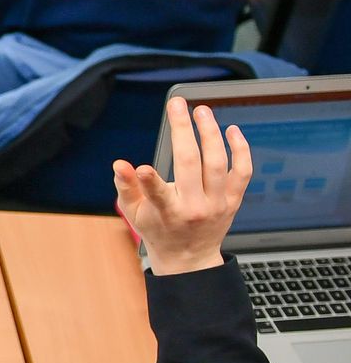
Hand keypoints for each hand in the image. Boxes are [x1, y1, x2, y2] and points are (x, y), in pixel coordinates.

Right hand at [113, 97, 251, 275]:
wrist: (190, 258)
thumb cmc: (157, 230)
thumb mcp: (134, 214)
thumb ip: (126, 188)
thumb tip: (120, 165)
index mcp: (167, 214)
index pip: (157, 195)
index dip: (147, 182)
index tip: (141, 168)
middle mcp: (195, 208)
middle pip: (191, 164)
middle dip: (183, 131)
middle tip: (177, 105)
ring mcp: (217, 203)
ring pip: (219, 163)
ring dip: (210, 133)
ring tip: (201, 111)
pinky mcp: (233, 200)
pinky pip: (243, 172)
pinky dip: (241, 149)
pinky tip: (231, 129)